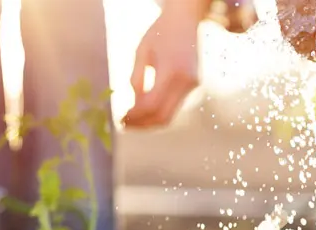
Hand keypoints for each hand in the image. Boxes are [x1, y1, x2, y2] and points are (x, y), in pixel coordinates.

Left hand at [123, 2, 204, 127]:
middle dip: (142, 124)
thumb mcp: (142, 52)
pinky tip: (144, 110)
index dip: (134, 116)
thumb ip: (137, 79)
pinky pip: (174, 107)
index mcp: (171, 70)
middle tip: (124, 124)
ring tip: (131, 120)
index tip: (121, 118)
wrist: (186, 19)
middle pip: (162, 117)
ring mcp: (192, 85)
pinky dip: (158, 112)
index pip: (151, 105)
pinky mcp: (193, 86)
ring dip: (149, 122)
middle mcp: (185, 81)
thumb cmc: (160, 32)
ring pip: (169, 116)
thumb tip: (133, 107)